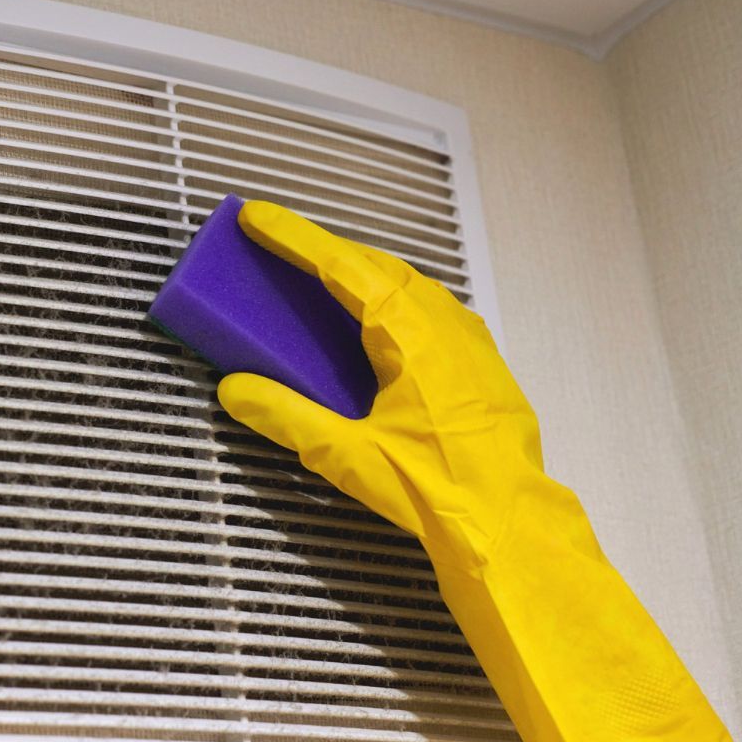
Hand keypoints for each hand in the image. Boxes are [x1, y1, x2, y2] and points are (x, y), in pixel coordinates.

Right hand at [217, 200, 736, 741]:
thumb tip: (234, 389)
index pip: (341, 264)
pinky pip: (430, 310)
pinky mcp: (482, 366)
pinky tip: (377, 323)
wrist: (507, 526)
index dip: (293, 236)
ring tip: (323, 276)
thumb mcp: (345, 454)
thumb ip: (285, 415)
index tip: (254, 215)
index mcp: (408, 330)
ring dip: (361, 272)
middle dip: (325, 249)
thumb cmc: (434, 489)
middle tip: (279, 244)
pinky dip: (392, 300)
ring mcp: (470, 341)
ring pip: (408, 284)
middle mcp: (443, 322)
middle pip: (375, 264)